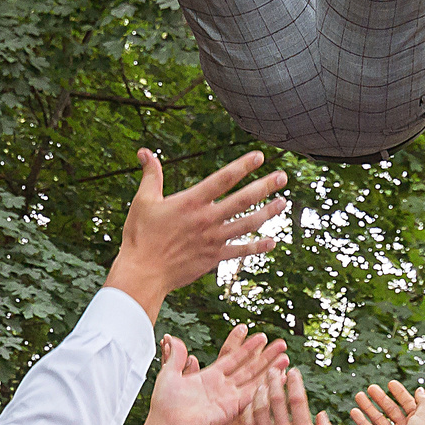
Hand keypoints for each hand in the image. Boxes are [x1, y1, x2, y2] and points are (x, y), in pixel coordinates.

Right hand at [104, 151, 288, 320]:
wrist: (143, 273)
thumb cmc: (140, 236)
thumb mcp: (143, 201)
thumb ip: (151, 175)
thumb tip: (144, 151)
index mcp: (191, 202)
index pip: (223, 179)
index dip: (243, 166)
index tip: (261, 157)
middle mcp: (207, 219)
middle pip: (243, 200)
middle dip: (265, 187)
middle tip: (283, 177)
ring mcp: (213, 239)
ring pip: (247, 224)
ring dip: (268, 213)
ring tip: (283, 203)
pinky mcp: (214, 257)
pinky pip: (241, 250)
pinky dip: (258, 246)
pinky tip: (272, 241)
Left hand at [141, 327, 287, 424]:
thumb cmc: (164, 406)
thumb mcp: (168, 374)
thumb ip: (175, 357)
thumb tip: (173, 339)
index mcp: (209, 377)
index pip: (233, 358)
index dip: (247, 348)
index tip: (261, 337)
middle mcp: (222, 387)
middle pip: (249, 367)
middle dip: (266, 356)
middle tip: (282, 344)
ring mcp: (229, 398)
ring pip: (255, 380)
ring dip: (271, 369)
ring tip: (286, 357)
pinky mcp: (232, 409)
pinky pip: (253, 395)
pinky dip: (266, 386)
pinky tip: (278, 377)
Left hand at [242, 370, 332, 424]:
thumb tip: (321, 413)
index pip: (298, 399)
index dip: (295, 381)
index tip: (293, 371)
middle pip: (276, 399)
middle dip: (274, 380)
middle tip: (273, 369)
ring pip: (260, 409)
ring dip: (260, 391)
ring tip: (261, 381)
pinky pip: (249, 424)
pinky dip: (249, 410)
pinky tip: (251, 403)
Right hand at [350, 380, 424, 424]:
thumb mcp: (424, 415)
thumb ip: (422, 401)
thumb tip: (420, 389)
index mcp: (417, 420)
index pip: (407, 402)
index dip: (399, 392)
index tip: (390, 383)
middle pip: (391, 409)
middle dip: (380, 398)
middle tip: (371, 387)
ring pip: (378, 417)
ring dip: (368, 406)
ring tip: (358, 395)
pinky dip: (362, 420)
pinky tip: (354, 411)